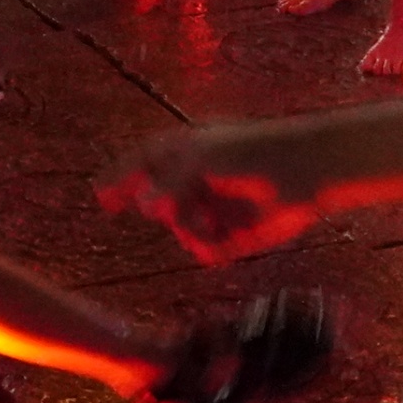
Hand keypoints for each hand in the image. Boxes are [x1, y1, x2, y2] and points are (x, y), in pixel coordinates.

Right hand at [103, 120, 328, 259]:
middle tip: (175, 204)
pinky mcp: (231, 236)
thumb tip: (141, 205)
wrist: (302, 171)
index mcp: (184, 154)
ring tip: (208, 216)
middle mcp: (195, 184)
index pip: (142, 166)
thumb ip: (165, 181)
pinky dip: (207, 244)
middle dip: (164, 208)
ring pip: (180, 230)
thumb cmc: (249, 152)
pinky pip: (203, 250)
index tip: (99, 195)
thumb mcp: (198, 157)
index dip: (120, 179)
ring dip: (188, 225)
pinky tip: (220, 233)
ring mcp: (212, 210)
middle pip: (158, 205)